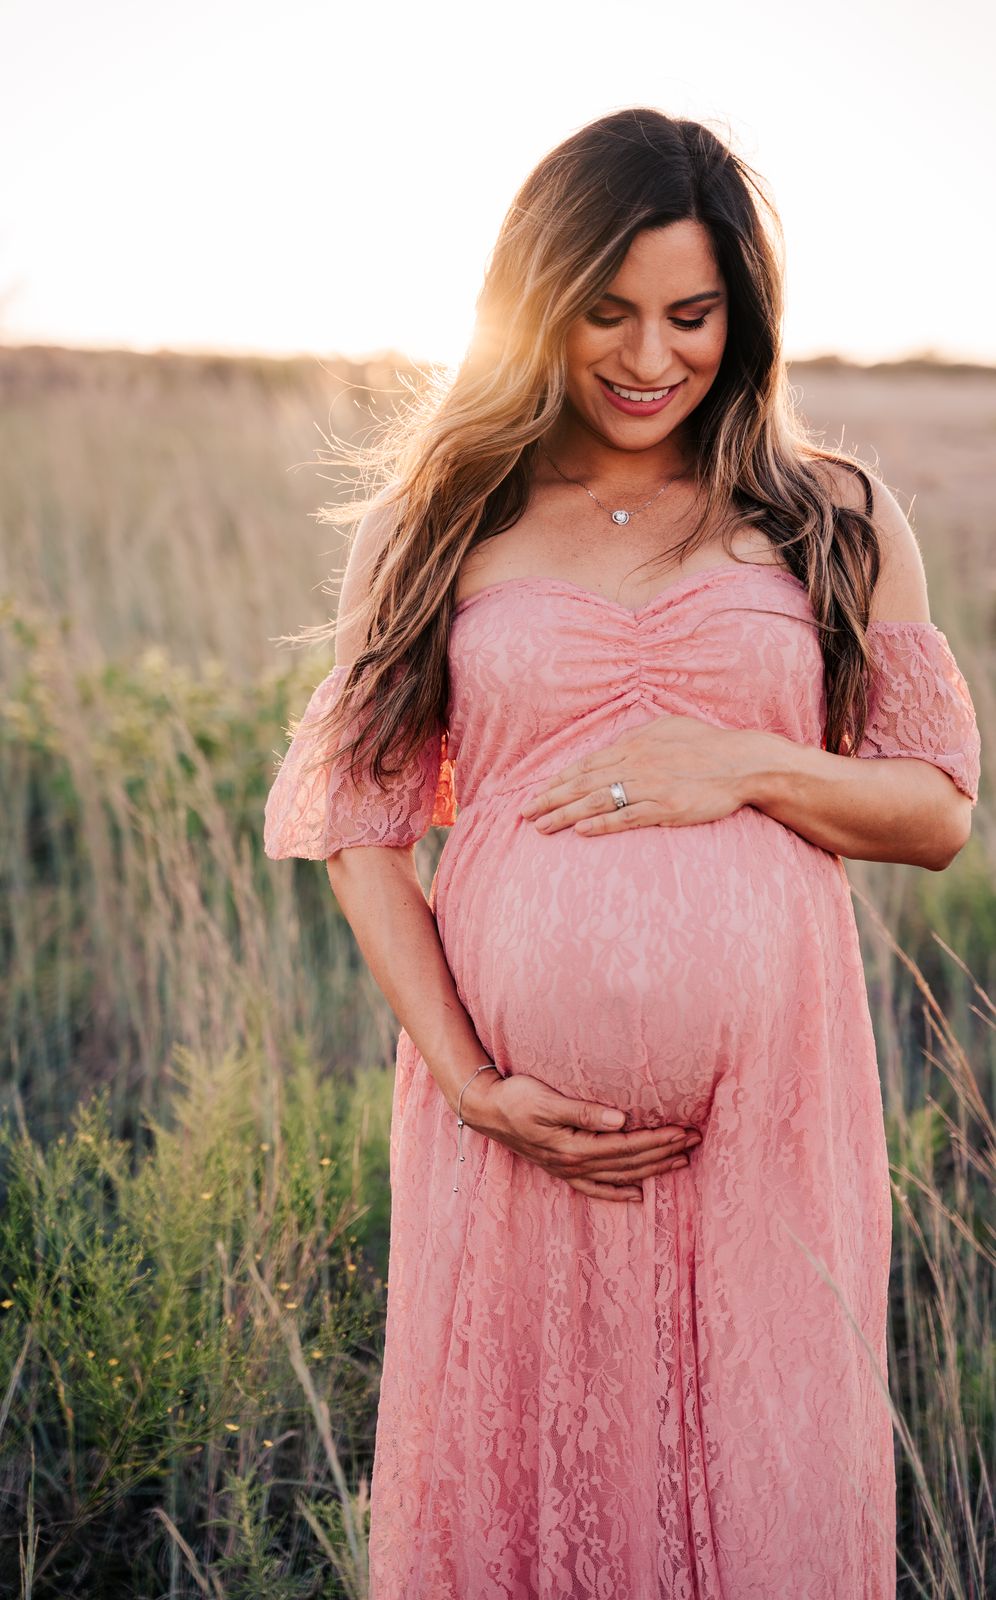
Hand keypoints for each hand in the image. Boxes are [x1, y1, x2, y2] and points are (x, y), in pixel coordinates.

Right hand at [460, 1071, 701, 1201]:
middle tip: (696, 1141)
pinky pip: (596, 1188)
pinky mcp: (562, 1169)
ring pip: (620, 1176)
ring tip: (682, 1162)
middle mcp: (575, 1164)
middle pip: (629, 1163)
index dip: (658, 1140)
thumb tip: (620, 1119)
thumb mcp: (546, 1100)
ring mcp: (568, 1170)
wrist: (485, 1110)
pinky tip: (638, 1195)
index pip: (627, 1145)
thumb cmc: (515, 1097)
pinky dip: (618, 1193)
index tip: (684, 1131)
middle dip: (665, 1152)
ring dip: (652, 1170)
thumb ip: (582, 1111)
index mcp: (575, 1147)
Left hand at [519, 716, 767, 833]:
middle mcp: (636, 764)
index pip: (585, 764)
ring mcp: (650, 786)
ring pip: (597, 801)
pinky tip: (580, 831)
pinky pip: (627, 817)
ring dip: (566, 815)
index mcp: (634, 745)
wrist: (742, 762)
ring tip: (542, 827)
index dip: (557, 780)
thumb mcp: (668, 727)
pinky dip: (601, 824)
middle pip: (583, 783)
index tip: (536, 793)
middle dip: (550, 799)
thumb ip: (639, 736)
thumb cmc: (707, 744)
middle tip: (525, 813)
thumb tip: (618, 743)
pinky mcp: (666, 807)